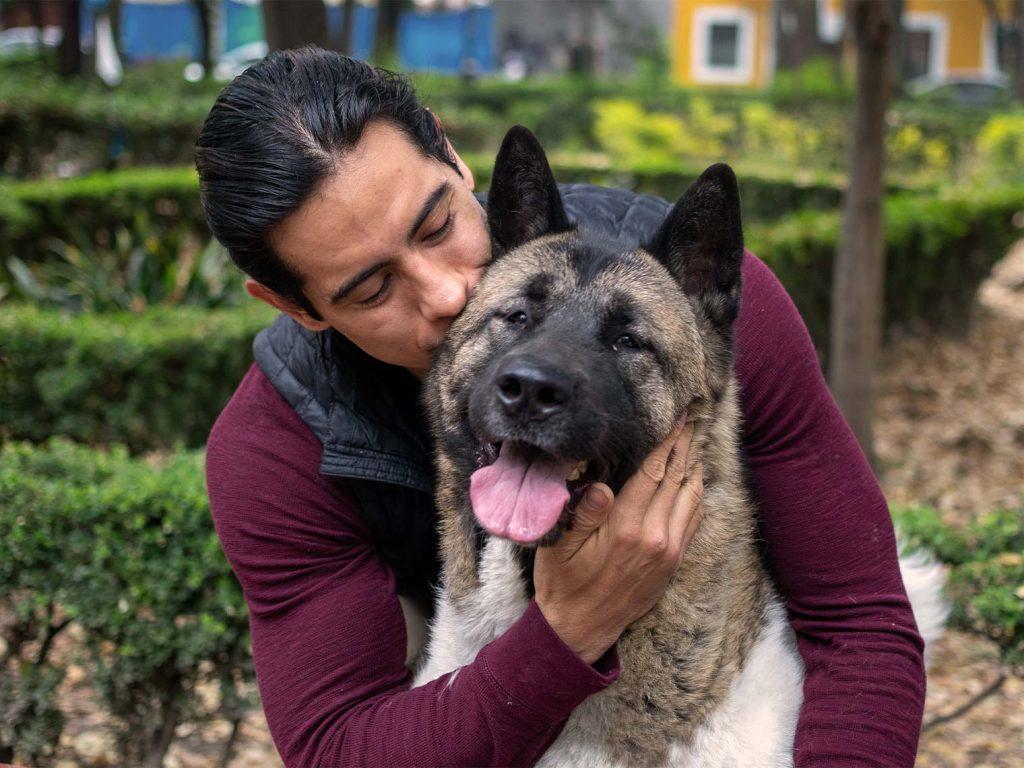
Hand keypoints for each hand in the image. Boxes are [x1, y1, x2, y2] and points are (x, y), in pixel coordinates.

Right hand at [533, 419, 704, 663]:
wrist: (580, 630)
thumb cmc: (564, 585)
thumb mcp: (560, 547)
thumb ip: (583, 515)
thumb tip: (601, 485)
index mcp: (626, 529)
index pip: (653, 474)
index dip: (666, 442)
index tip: (677, 417)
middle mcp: (656, 538)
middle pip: (677, 479)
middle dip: (685, 445)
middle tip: (694, 417)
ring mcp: (669, 552)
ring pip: (691, 498)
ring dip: (695, 466)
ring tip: (696, 439)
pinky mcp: (673, 563)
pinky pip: (693, 520)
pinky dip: (696, 493)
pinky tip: (694, 478)